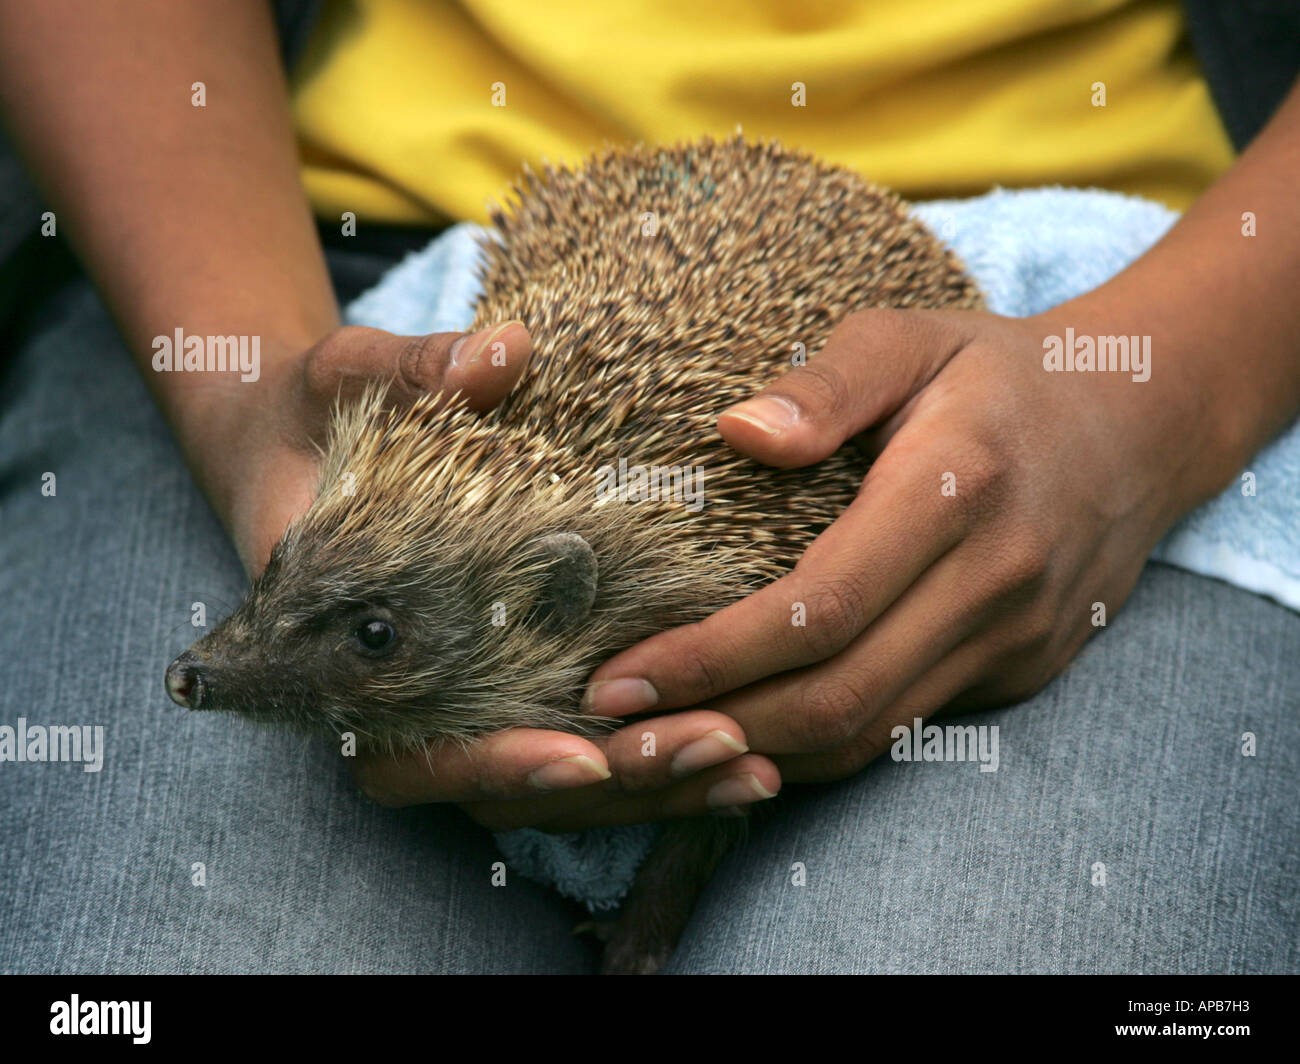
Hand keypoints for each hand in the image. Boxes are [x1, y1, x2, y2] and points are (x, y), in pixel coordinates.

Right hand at [208, 323, 767, 826]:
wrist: (295, 443)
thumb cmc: (308, 412)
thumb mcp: (348, 373)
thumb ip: (414, 368)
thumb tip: (505, 351)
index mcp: (339, 649)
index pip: (405, 746)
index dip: (487, 761)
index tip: (579, 756)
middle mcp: (397, 697)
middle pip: (501, 786)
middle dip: (611, 777)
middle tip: (719, 744)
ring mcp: (456, 700)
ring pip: (548, 789)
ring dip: (651, 786)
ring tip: (753, 765)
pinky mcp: (507, 686)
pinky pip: (575, 746)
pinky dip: (654, 757)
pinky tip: (747, 750)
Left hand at [580, 305, 1230, 784]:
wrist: (1141, 419)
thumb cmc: (999, 372)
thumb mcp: (911, 337)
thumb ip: (826, 382)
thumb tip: (735, 432)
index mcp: (956, 489)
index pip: (819, 608)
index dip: (711, 658)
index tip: (618, 677)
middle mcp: (994, 581)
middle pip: (839, 696)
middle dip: (714, 727)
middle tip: (614, 736)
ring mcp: (1015, 638)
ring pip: (871, 734)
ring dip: (758, 752)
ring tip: (661, 749)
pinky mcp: (1020, 671)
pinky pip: (905, 729)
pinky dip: (820, 745)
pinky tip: (748, 736)